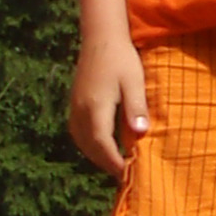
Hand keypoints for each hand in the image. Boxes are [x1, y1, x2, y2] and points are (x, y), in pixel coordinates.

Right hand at [68, 36, 149, 179]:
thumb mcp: (134, 82)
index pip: (103, 144)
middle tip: (124, 176)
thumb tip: (140, 134)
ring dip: (96, 155)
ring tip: (115, 165)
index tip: (127, 174)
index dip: (114, 162)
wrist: (101, 39)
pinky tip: (102, 146)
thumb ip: (136, 108)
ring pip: (82, 141)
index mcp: (95, 108)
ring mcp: (75, 107)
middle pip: (90, 147)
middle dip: (106, 163)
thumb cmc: (122, 59)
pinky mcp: (75, 103)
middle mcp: (81, 111)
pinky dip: (89, 144)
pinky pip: (78, 132)